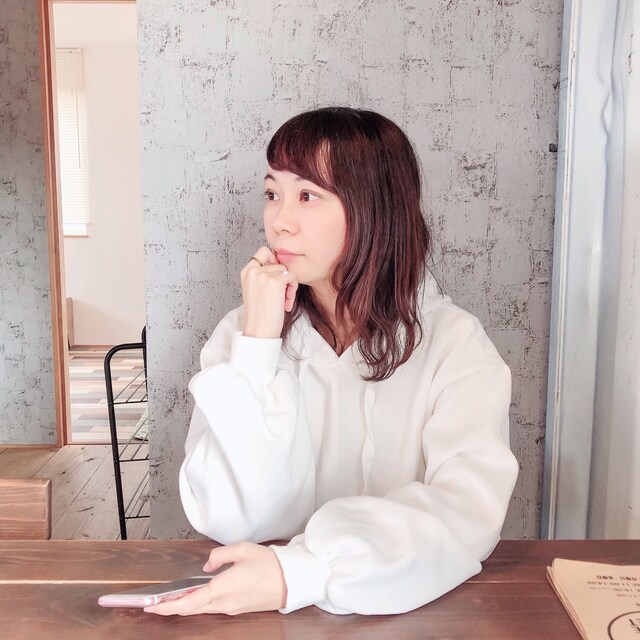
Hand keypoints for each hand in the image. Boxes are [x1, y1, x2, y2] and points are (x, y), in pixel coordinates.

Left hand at [143, 542, 286, 615]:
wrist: (292, 580)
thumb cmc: (270, 564)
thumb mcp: (242, 549)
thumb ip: (219, 555)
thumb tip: (207, 564)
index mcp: (223, 588)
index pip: (189, 602)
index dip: (169, 606)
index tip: (154, 606)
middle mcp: (225, 603)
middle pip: (192, 609)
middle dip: (173, 607)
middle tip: (156, 604)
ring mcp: (232, 608)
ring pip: (202, 609)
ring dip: (186, 605)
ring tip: (172, 599)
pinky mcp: (238, 608)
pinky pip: (213, 607)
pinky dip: (200, 603)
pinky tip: (196, 597)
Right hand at [241, 246, 297, 338]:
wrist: (260, 330)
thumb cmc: (260, 314)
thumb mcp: (256, 289)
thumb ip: (263, 275)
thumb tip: (281, 263)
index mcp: (246, 271)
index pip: (263, 251)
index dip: (274, 260)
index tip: (277, 276)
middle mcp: (253, 270)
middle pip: (279, 263)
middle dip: (284, 279)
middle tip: (282, 295)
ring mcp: (263, 275)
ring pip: (287, 271)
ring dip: (289, 286)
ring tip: (283, 301)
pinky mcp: (275, 281)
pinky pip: (292, 278)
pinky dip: (293, 290)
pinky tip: (286, 303)